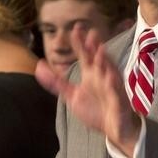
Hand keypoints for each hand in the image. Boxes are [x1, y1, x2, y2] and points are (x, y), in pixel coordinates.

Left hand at [35, 27, 140, 155]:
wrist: (113, 129)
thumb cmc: (95, 110)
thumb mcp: (72, 95)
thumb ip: (56, 82)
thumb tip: (39, 66)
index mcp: (91, 74)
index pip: (85, 54)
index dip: (80, 42)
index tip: (76, 28)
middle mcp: (102, 76)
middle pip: (98, 58)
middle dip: (95, 46)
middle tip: (91, 33)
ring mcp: (112, 87)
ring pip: (109, 71)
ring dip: (105, 61)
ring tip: (100, 50)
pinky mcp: (119, 101)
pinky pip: (116, 92)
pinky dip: (113, 85)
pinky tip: (110, 77)